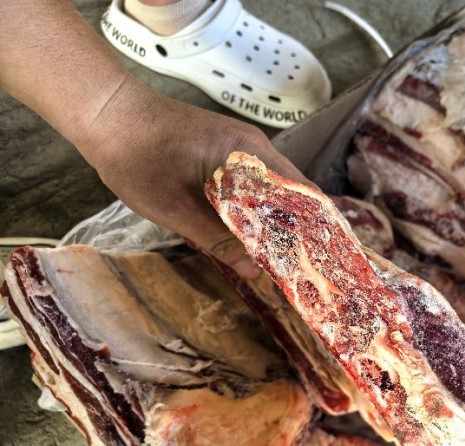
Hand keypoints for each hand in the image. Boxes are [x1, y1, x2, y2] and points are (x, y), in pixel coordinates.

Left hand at [78, 76, 308, 277]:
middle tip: (302, 267)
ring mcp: (240, 146)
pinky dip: (256, 209)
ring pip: (272, 190)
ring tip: (282, 257)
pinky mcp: (225, 151)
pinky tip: (252, 234)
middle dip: (297, 229)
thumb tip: (254, 271)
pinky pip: (252, 183)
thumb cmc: (136, 157)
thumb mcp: (174, 208)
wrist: (104, 114)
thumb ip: (217, 240)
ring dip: (276, 221)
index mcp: (248, 154)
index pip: (300, 193)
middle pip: (291, 192)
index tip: (320, 258)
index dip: (313, 227)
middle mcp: (253, 147)